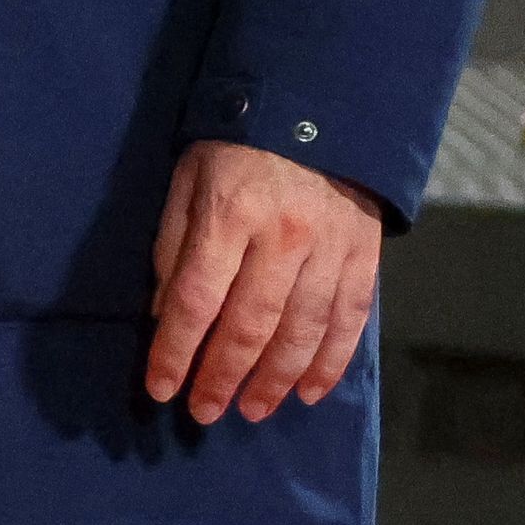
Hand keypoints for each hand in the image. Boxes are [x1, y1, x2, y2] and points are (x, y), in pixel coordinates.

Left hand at [147, 140, 384, 423]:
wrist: (320, 111)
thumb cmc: (235, 147)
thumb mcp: (186, 181)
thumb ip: (173, 246)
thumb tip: (165, 315)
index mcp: (228, 215)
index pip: (195, 300)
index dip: (176, 351)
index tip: (160, 388)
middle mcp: (283, 239)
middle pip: (250, 326)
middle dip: (223, 377)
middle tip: (204, 413)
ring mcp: (330, 251)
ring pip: (302, 333)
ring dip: (275, 381)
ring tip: (252, 411)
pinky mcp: (364, 259)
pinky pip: (349, 323)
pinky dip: (329, 364)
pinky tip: (308, 392)